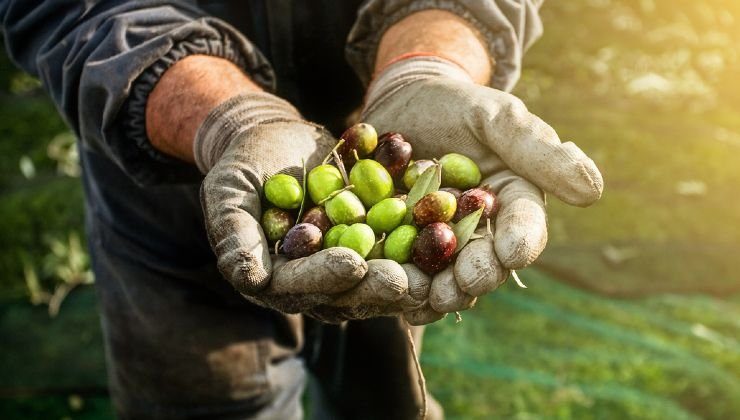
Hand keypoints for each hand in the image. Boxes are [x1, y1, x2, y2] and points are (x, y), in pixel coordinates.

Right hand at [197, 92, 431, 320]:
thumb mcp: (229, 191)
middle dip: (377, 286)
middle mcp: (314, 280)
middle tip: (406, 281)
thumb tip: (249, 279)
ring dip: (409, 275)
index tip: (352, 265)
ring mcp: (347, 263)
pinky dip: (423, 243)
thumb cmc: (244, 164)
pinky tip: (448, 235)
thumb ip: (235, 233)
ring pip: (380, 276)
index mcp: (275, 277)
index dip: (325, 277)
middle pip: (348, 291)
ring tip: (436, 269)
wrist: (276, 139)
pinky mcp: (373, 243)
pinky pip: (400, 246)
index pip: (300, 285)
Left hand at [361, 56, 603, 319]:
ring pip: (445, 276)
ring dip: (437, 291)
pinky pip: (405, 271)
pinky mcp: (403, 245)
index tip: (513, 253)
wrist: (404, 104)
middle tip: (465, 285)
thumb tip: (592, 191)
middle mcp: (482, 230)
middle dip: (477, 276)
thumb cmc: (456, 105)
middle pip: (485, 261)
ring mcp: (440, 242)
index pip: (525, 225)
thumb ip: (537, 150)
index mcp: (513, 200)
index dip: (521, 241)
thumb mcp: (496, 117)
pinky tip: (393, 298)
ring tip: (426, 298)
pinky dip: (399, 286)